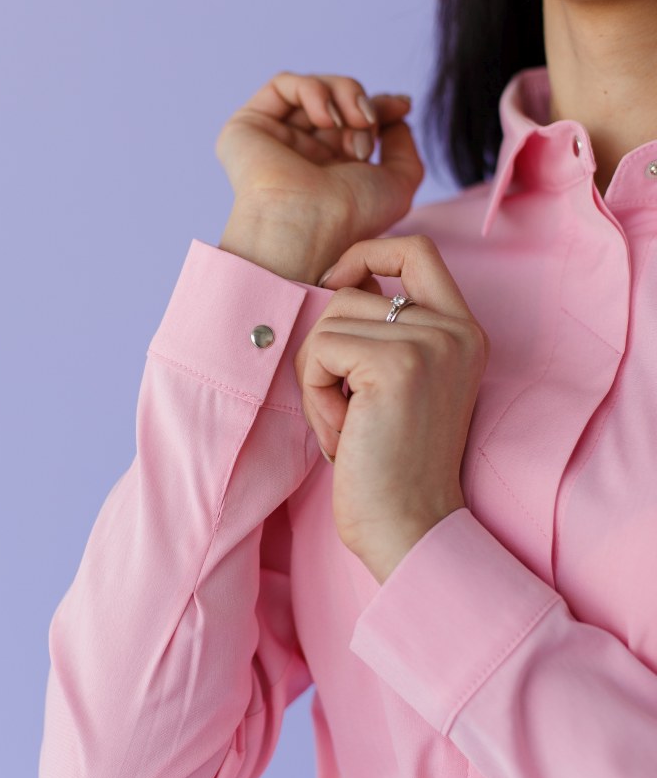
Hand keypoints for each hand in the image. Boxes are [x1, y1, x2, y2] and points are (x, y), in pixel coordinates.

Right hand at [216, 72, 423, 283]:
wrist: (308, 228)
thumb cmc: (352, 216)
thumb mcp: (399, 183)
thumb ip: (403, 145)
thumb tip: (395, 113)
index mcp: (332, 167)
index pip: (354, 119)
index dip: (380, 105)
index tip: (403, 105)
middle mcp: (303, 152)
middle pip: (338, 99)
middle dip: (364, 104)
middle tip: (369, 127)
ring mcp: (276, 138)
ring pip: (315, 88)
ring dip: (344, 94)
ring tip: (355, 121)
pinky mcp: (249, 126)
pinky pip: (284, 84)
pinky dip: (313, 91)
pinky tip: (327, 119)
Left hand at [293, 235, 490, 582]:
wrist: (409, 528)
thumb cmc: (390, 464)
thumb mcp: (398, 382)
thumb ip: (383, 330)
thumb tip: (336, 282)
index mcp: (462, 331)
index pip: (416, 248)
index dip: (368, 253)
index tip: (336, 284)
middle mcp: (455, 330)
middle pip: (353, 289)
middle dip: (327, 346)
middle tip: (344, 404)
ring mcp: (430, 343)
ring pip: (329, 320)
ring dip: (318, 376)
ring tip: (346, 424)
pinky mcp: (396, 364)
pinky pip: (320, 350)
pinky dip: (315, 394)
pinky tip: (342, 433)